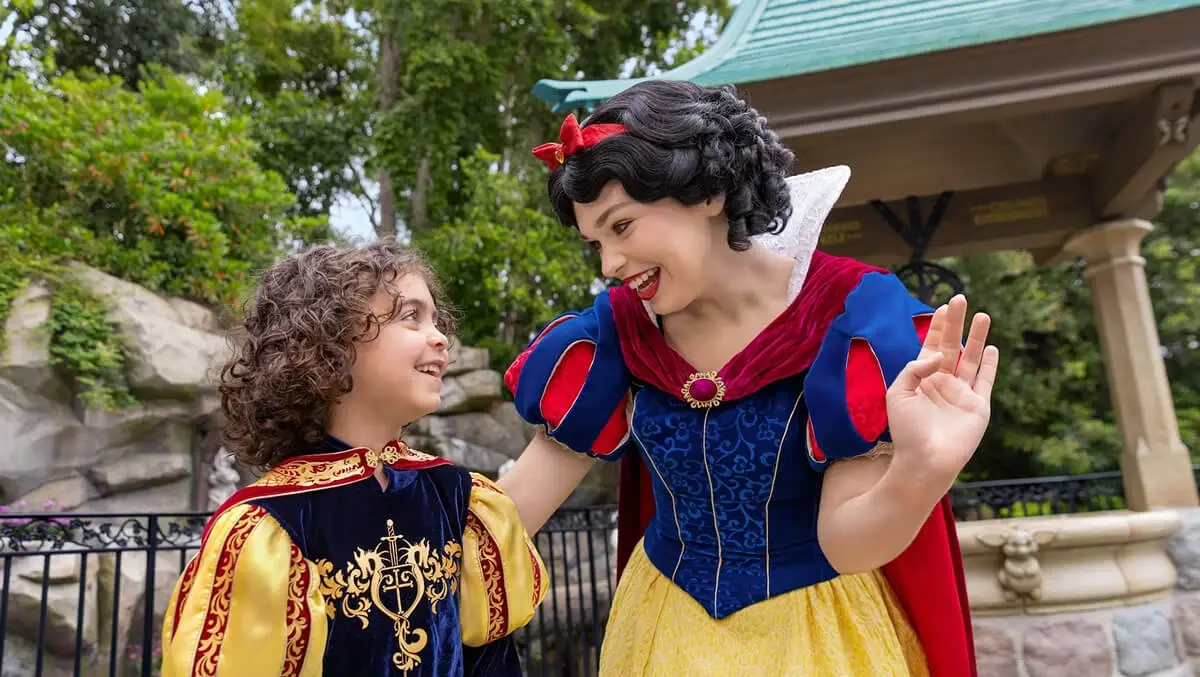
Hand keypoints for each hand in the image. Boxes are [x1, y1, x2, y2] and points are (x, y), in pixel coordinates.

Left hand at [886, 295, 998, 483]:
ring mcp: (962, 394)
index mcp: (922, 379)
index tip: (944, 307)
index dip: (938, 327)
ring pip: (971, 359)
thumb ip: (914, 367)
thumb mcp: (897, 393)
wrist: (924, 461)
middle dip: (957, 322)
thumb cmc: (907, 431)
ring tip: (983, 315)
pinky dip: (989, 364)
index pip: (932, 346)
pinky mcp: (978, 406)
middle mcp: (943, 383)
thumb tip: (939, 353)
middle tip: (962, 298)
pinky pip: (985, 381)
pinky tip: (991, 347)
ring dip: (977, 337)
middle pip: (953, 346)